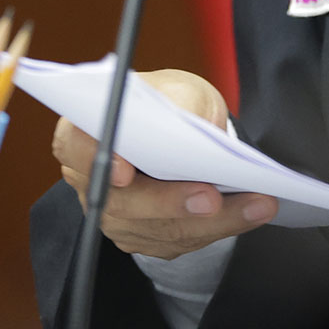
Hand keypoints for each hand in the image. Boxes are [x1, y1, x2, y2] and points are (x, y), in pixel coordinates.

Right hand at [51, 68, 277, 259]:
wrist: (183, 131)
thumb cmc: (171, 103)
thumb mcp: (178, 88)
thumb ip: (178, 102)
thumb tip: (188, 126)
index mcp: (83, 129)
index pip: (73, 146)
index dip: (96, 161)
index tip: (126, 171)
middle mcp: (91, 178)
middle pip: (120, 202)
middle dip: (169, 202)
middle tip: (210, 197)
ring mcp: (115, 213)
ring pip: (155, 229)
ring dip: (210, 221)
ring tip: (255, 203)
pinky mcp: (143, 236)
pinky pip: (178, 241)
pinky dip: (219, 228)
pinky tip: (252, 212)